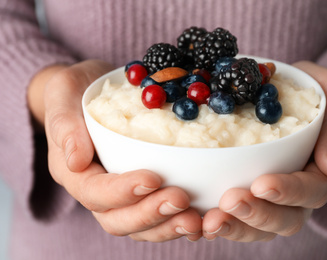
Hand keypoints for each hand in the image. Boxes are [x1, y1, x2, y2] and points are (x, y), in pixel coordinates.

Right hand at [39, 60, 201, 241]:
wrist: (89, 93)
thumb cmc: (75, 92)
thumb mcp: (63, 94)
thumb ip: (64, 124)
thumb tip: (74, 161)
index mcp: (74, 173)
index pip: (95, 192)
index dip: (122, 192)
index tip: (152, 178)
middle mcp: (96, 192)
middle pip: (119, 219)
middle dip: (150, 214)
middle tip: (181, 200)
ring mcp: (120, 196)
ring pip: (140, 226)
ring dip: (167, 225)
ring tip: (195, 219)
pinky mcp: (141, 192)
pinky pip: (157, 217)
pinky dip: (176, 220)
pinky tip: (200, 217)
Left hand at [202, 61, 326, 241]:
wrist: (293, 94)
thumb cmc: (316, 93)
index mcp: (326, 172)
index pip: (314, 191)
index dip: (290, 192)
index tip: (262, 184)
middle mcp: (303, 193)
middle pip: (286, 219)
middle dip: (258, 215)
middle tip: (229, 201)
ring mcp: (277, 199)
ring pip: (261, 227)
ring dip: (236, 226)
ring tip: (211, 221)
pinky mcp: (253, 196)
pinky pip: (239, 218)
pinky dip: (220, 221)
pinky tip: (198, 219)